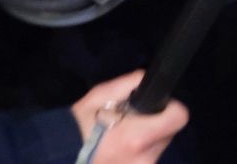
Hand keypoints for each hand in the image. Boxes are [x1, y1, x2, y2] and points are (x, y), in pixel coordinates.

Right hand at [71, 71, 187, 163]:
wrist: (58, 158)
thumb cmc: (78, 127)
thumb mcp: (101, 95)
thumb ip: (130, 84)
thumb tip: (148, 80)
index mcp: (139, 138)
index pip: (179, 118)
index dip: (169, 108)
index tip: (155, 105)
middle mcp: (145, 159)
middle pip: (168, 133)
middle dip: (154, 124)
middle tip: (130, 121)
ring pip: (156, 148)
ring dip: (145, 140)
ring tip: (120, 137)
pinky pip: (145, 159)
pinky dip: (136, 153)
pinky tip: (117, 151)